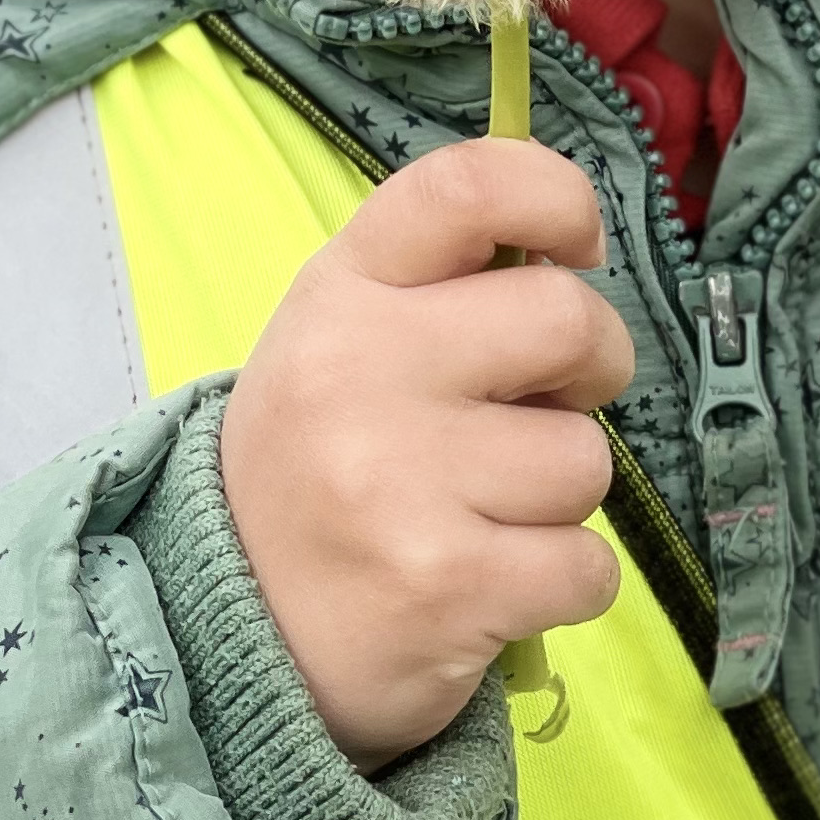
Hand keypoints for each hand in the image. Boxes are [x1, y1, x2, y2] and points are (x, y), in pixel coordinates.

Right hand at [220, 137, 634, 768]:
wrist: (225, 631)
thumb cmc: (321, 468)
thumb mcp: (342, 343)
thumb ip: (442, 288)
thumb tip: (577, 268)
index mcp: (342, 292)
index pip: (467, 188)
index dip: (557, 197)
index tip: (579, 247)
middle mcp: (360, 371)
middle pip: (567, 320)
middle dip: (594, 366)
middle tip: (549, 405)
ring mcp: (398, 482)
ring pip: (585, 460)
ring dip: (560, 497)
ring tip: (484, 514)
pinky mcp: (444, 586)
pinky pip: (589, 566)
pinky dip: (565, 583)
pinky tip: (494, 584)